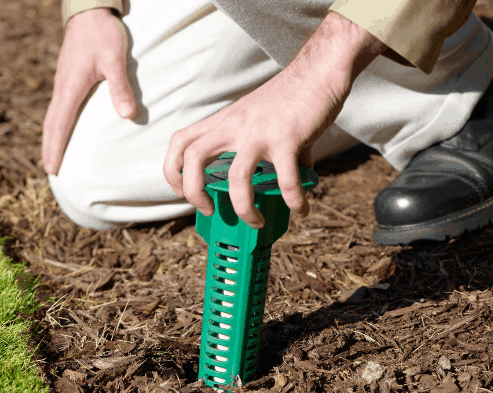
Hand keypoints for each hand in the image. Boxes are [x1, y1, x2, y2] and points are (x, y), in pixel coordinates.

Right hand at [42, 8, 135, 174]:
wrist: (89, 10)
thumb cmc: (103, 34)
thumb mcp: (115, 59)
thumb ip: (121, 87)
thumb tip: (127, 116)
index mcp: (70, 88)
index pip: (60, 125)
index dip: (55, 148)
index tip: (52, 168)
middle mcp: (62, 88)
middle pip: (51, 124)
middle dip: (49, 148)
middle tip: (50, 170)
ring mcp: (63, 83)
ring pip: (53, 116)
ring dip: (51, 137)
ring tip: (53, 155)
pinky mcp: (67, 78)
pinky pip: (59, 107)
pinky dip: (57, 124)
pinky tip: (64, 129)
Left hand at [163, 12, 385, 228]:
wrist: (319, 71)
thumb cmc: (292, 95)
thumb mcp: (261, 117)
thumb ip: (265, 148)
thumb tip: (286, 180)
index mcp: (225, 120)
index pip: (181, 141)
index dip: (172, 170)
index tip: (182, 192)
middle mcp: (235, 125)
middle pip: (193, 158)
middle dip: (194, 193)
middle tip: (209, 209)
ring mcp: (259, 132)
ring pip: (236, 177)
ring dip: (243, 207)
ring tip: (256, 222)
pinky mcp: (287, 138)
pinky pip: (286, 179)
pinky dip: (293, 200)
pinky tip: (302, 208)